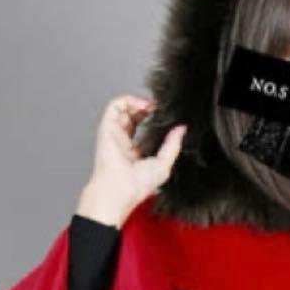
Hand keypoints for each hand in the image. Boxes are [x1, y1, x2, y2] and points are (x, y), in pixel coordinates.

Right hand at [76, 94, 187, 227]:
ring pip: (124, 108)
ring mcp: (115, 133)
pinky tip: (142, 106)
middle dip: (147, 108)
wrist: (121, 189)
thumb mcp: (164, 164)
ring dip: (139, 102)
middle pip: (134, 115)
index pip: (143, 129)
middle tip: (159, 108)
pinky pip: (115, 106)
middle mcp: (124, 141)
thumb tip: (181, 130)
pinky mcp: (107, 127)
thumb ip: (173, 145)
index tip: (165, 116)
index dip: (154, 119)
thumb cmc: (137, 185)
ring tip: (151, 106)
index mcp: (135, 152)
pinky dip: (129, 100)